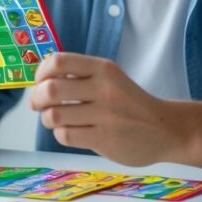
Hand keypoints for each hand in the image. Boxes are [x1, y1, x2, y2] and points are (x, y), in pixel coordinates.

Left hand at [30, 52, 169, 165]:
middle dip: (36, 99)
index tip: (39, 82)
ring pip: (54, 115)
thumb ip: (80, 76)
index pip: (58, 62)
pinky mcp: (104, 139)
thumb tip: (39, 80)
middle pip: (50, 90)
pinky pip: (65, 135)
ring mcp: (105, 115)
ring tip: (56, 120)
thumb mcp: (110, 78)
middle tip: (38, 105)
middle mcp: (103, 88)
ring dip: (47, 119)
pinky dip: (61, 134)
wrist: (165, 129)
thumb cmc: (129, 103)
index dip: (40, 73)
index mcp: (103, 68)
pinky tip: (71, 132)